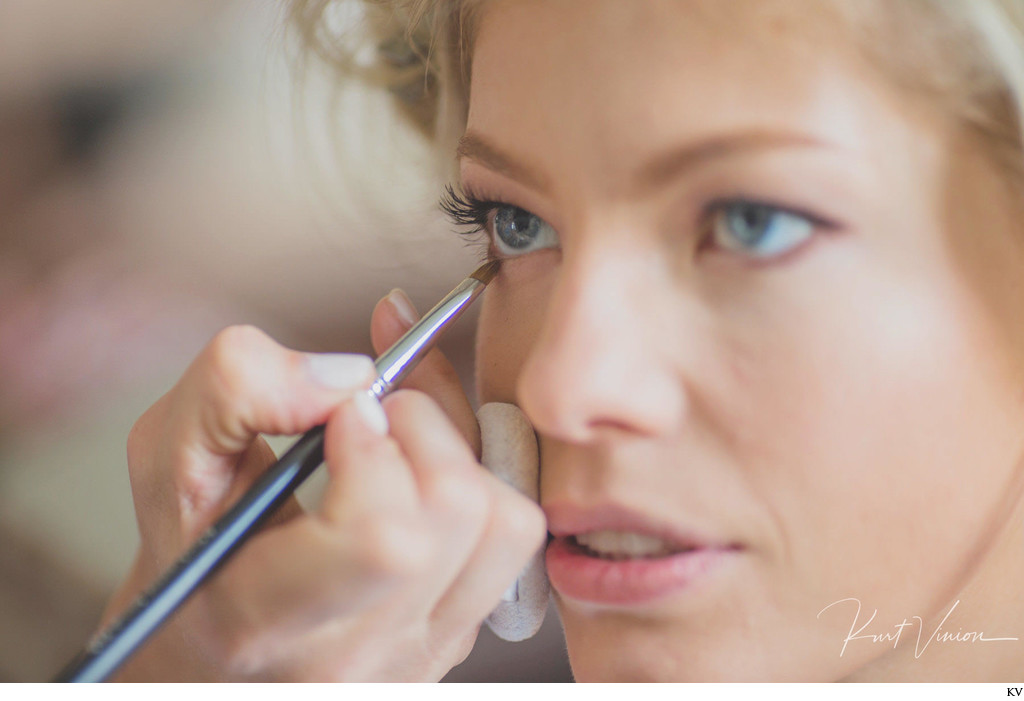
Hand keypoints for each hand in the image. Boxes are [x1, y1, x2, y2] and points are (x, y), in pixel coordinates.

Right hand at [101, 290, 546, 680]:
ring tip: (399, 437)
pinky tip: (422, 468)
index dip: (376, 449)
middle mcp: (359, 654)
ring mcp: (420, 653)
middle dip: (424, 427)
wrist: (206, 649)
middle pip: (459, 516)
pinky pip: (511, 538)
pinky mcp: (458, 636)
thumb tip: (353, 377)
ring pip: (505, 524)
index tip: (342, 412)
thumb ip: (237, 390)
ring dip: (460, 451)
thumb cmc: (188, 554)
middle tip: (370, 412)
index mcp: (269, 622)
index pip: (383, 540)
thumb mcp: (169, 458)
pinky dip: (481, 478)